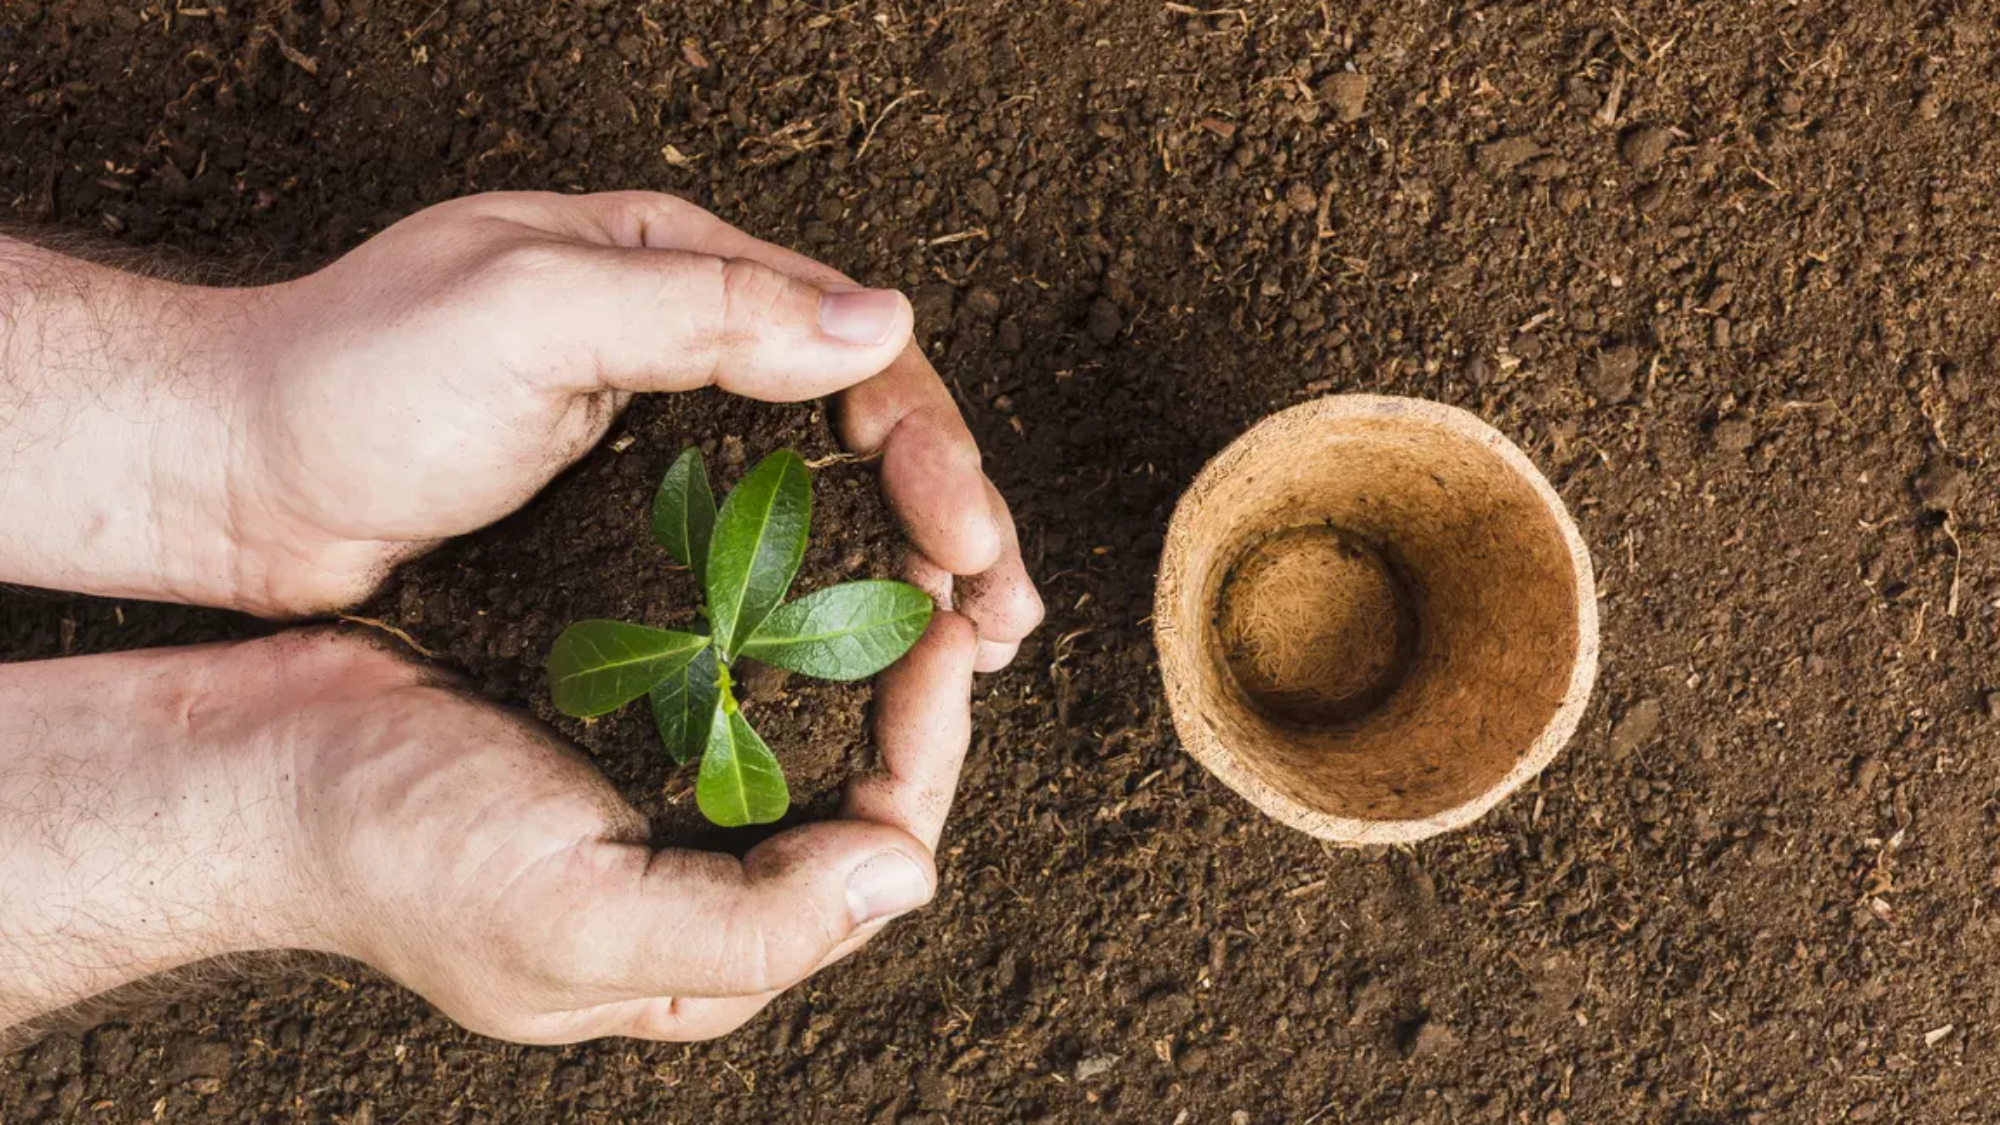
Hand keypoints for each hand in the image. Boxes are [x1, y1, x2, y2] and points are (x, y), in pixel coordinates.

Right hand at [0, 624, 977, 1043]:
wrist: (252, 767)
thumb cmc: (396, 854)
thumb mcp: (573, 920)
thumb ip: (750, 924)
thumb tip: (903, 880)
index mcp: (705, 955)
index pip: (876, 857)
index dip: (929, 749)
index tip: (945, 636)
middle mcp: (698, 885)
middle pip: (859, 794)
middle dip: (915, 690)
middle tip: (947, 579)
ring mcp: (657, 805)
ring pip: (808, 730)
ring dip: (861, 647)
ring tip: (899, 557)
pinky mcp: (616, 729)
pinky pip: (738, 680)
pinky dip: (782, 622)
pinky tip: (799, 563)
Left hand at [234, 191, 1041, 666]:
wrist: (232, 475)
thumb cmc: (354, 378)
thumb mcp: (530, 314)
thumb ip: (705, 312)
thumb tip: (879, 323)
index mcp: (675, 264)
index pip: (850, 340)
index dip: (927, 440)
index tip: (968, 538)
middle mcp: (683, 335)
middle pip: (858, 417)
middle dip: (946, 509)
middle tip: (1001, 612)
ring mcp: (659, 425)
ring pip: (823, 483)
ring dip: (904, 556)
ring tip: (971, 639)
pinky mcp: (628, 506)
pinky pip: (759, 538)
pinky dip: (824, 586)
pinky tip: (861, 641)